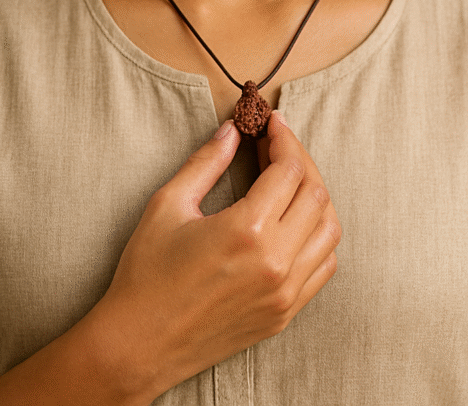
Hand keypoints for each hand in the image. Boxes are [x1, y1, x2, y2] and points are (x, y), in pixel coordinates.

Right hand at [91, 112, 340, 402]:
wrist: (138, 344)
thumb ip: (206, 162)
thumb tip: (232, 131)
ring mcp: (285, 292)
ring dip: (315, 196)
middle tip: (277, 144)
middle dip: (300, 160)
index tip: (270, 123)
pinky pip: (323, 266)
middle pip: (315, 194)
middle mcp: (276, 263)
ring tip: (289, 179)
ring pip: (329, 230)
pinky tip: (296, 220)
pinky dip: (319, 236)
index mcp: (247, 231)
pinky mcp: (285, 314)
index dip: (283, 139)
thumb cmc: (146, 273)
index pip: (288, 170)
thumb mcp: (169, 205)